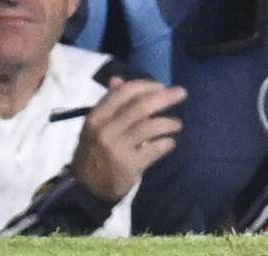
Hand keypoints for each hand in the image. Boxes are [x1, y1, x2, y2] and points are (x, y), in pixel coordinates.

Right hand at [71, 79, 185, 201]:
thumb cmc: (94, 152)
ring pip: (151, 127)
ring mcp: (117, 149)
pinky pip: (156, 149)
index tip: (161, 87)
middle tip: (182, 93)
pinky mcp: (129, 165)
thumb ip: (109, 104)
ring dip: (170, 122)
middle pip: (142, 106)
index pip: (125, 92)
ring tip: (177, 125)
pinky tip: (169, 143)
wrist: (85, 189)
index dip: (147, 86)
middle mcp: (105, 131)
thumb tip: (118, 79)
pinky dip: (167, 143)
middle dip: (166, 97)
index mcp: (96, 118)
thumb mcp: (95, 128)